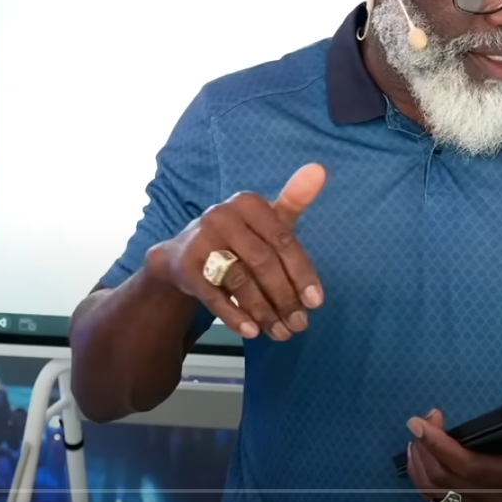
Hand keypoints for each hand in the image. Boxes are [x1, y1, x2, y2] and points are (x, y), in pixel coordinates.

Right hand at [147, 163, 326, 341]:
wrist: (181, 254)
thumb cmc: (238, 237)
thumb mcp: (266, 218)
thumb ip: (294, 199)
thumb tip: (320, 169)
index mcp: (248, 203)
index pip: (283, 241)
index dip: (302, 273)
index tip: (316, 303)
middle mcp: (222, 216)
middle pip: (263, 262)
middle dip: (284, 298)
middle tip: (299, 325)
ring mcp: (201, 240)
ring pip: (240, 281)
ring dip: (264, 312)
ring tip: (280, 333)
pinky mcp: (186, 266)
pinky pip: (214, 295)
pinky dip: (234, 316)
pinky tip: (251, 331)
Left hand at [405, 409, 501, 501]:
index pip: (468, 468)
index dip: (439, 447)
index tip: (419, 422)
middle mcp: (498, 498)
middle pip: (444, 481)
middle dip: (424, 449)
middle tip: (423, 420)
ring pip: (437, 494)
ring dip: (419, 464)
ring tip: (419, 435)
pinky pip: (440, 500)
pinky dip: (424, 479)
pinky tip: (423, 456)